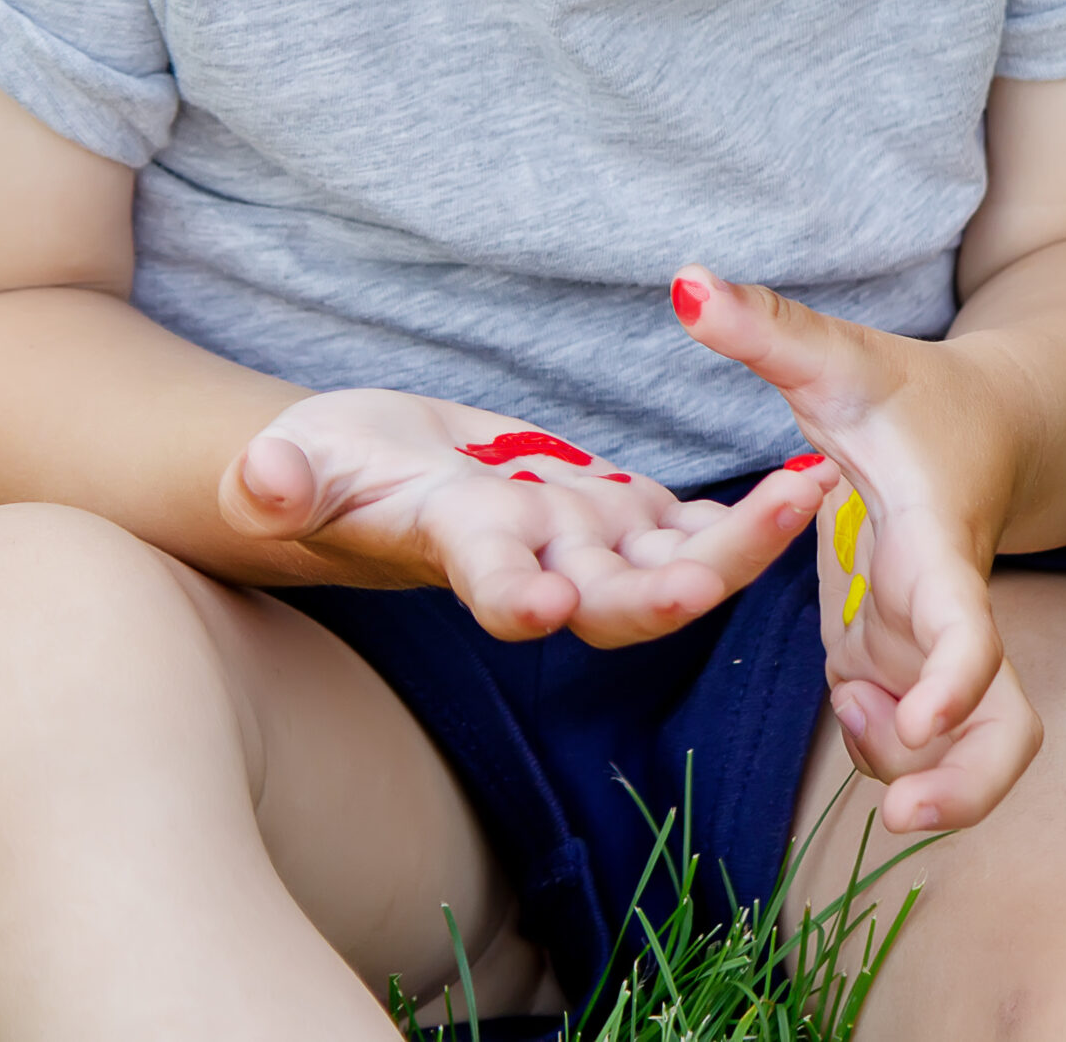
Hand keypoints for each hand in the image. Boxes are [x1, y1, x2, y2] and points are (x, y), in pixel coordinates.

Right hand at [219, 389, 826, 646]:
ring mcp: (581, 543)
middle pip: (614, 595)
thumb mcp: (292, 465)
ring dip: (743, 539)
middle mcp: (535, 562)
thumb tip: (256, 476)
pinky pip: (691, 526)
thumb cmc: (315, 472)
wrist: (368, 474)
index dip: (515, 594)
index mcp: (459, 549)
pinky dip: (747, 511)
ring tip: (809, 492)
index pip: (490, 581)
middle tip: (735, 560)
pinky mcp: (614, 514)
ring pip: (674, 562)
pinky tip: (809, 481)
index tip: (543, 600)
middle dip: (677, 585)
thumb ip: (281, 481)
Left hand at [669, 267, 1044, 832]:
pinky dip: (884, 747)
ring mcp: (929, 644)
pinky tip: (853, 707)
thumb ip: (764, 324)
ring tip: (856, 722)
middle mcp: (947, 609)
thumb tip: (682, 279)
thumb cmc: (907, 391)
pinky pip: (905, 733)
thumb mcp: (834, 355)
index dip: (953, 680)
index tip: (918, 725)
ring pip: (963, 746)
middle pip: (1005, 728)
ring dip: (912, 770)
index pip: (968, 625)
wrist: (983, 424)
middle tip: (904, 819)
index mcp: (936, 543)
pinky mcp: (901, 657)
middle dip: (969, 788)